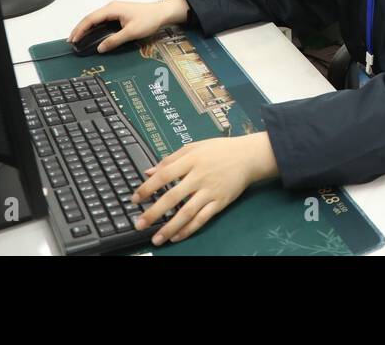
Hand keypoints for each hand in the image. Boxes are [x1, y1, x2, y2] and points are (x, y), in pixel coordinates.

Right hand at [68, 0, 188, 52]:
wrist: (162, 13)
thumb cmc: (149, 19)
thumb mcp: (132, 32)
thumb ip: (115, 40)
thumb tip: (101, 47)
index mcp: (112, 9)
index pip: (91, 19)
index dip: (80, 30)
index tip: (73, 39)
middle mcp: (111, 7)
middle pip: (90, 18)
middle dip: (79, 29)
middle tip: (71, 41)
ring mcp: (114, 10)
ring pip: (95, 19)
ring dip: (86, 28)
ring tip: (78, 38)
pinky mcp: (118, 14)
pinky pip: (101, 20)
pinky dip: (94, 27)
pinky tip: (91, 34)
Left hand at [134, 132, 278, 244]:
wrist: (249, 156)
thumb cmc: (220, 150)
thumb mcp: (195, 146)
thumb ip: (171, 159)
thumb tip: (149, 172)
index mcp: (191, 160)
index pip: (164, 175)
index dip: (148, 188)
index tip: (135, 199)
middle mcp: (199, 176)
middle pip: (172, 197)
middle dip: (154, 213)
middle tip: (139, 224)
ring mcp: (210, 191)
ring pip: (187, 212)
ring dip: (170, 227)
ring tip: (156, 239)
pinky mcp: (220, 202)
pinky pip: (203, 218)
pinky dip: (189, 229)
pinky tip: (177, 236)